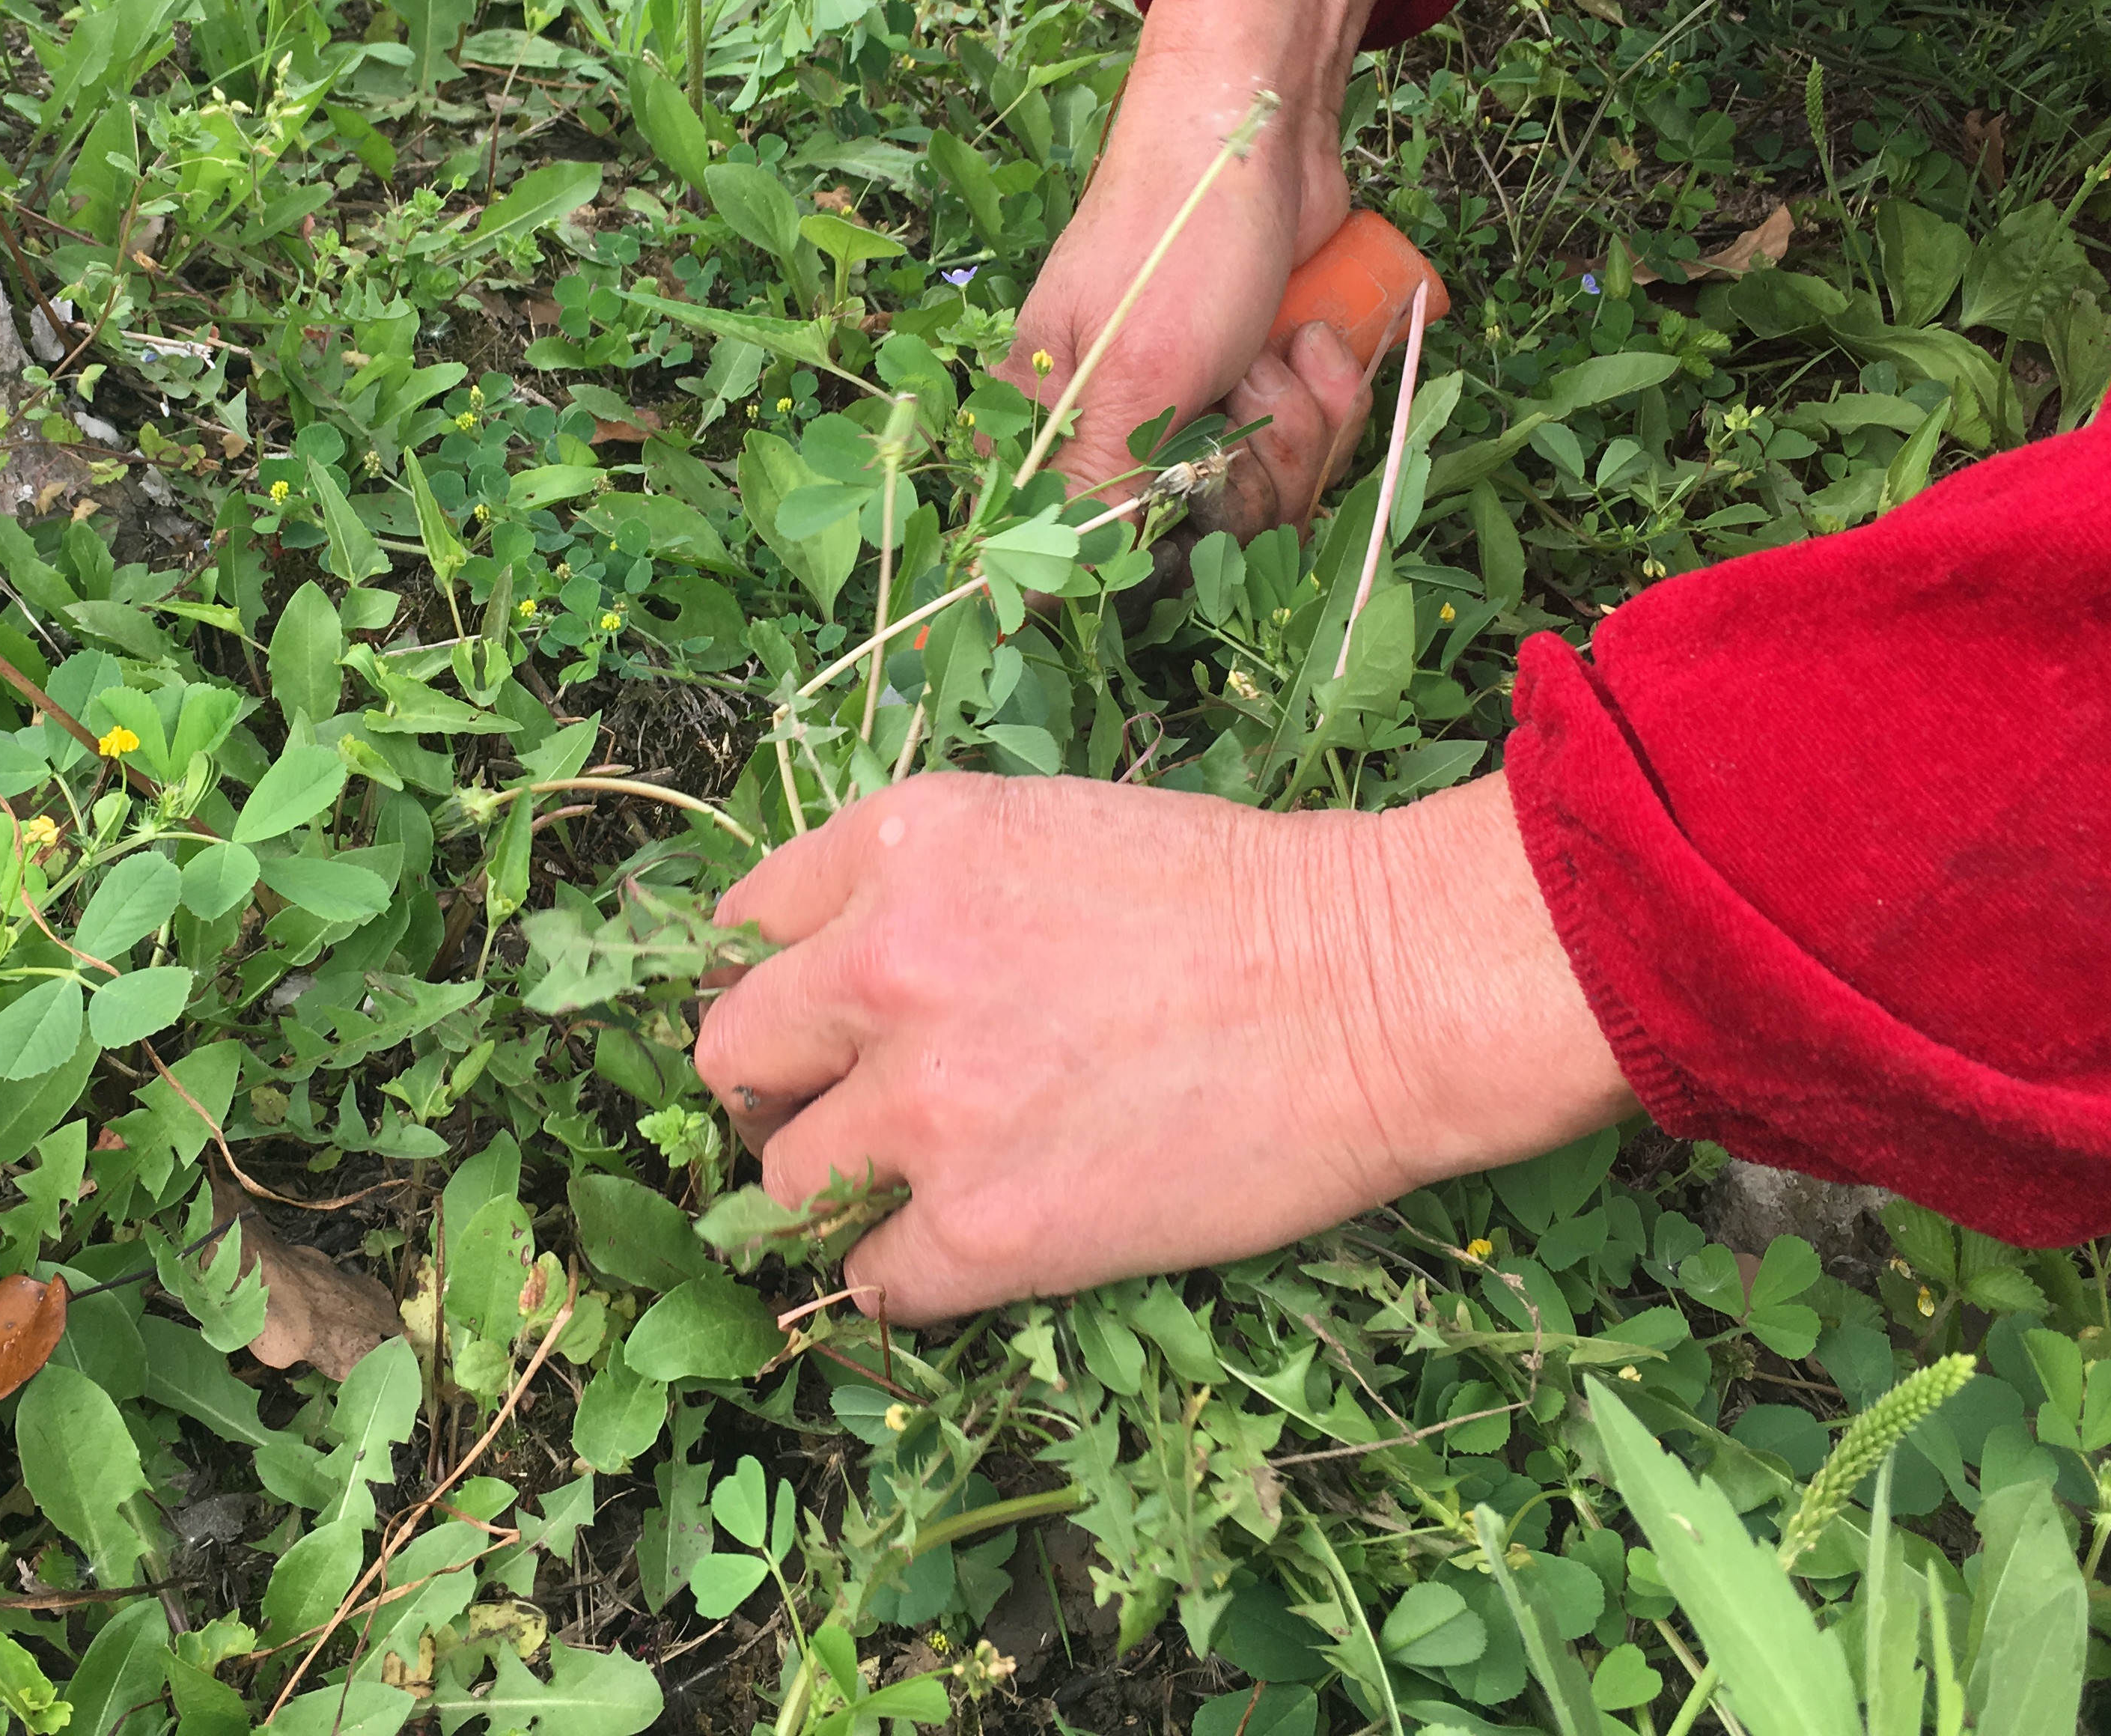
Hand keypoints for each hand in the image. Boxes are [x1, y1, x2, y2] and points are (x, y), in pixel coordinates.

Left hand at [692, 771, 1632, 1321]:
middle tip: (844, 1111)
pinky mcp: (981, 1229)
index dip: (779, 985)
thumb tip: (836, 971)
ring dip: (837, 1193)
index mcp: (901, 845)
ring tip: (924, 1186)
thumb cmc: (1241, 899)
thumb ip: (921, 888)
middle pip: (734, 1057)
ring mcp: (923, 1104)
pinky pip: (869, 1281)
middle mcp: (881, 964)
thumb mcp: (1046, 828)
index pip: (745, 929)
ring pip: (784, 1184)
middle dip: (778, 1090)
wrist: (1376, 990)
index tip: (813, 1023)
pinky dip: (907, 1274)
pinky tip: (974, 1245)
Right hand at [1009, 0, 1403, 537]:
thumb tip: (1010, 607)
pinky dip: (1331, 398)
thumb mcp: (1131, 377)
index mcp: (1054, 430)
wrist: (1261, 125)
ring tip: (1288, 339)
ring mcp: (1194, 411)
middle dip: (1257, 459)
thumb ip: (1088, 495)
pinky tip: (1316, 337)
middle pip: (1200, 532)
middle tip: (1250, 371)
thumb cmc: (1176, 237)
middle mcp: (1117, 430)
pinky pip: (1308, 452)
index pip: (1100, 552)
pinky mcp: (1258, 390)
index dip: (1167, 533)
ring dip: (1302, 420)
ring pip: (1267, 496)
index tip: (1199, 473)